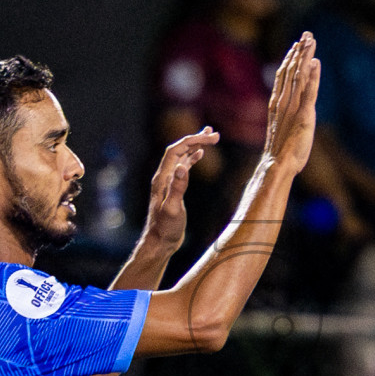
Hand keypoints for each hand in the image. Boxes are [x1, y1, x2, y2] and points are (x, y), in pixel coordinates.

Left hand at [143, 127, 219, 249]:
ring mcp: (168, 181)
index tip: (210, 138)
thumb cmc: (165, 228)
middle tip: (215, 133)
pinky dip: (192, 158)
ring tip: (210, 137)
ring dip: (195, 145)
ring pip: (181, 156)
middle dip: (195, 139)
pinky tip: (200, 154)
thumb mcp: (172, 209)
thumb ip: (177, 188)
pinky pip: (183, 166)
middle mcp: (163, 176)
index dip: (192, 141)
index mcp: (162, 178)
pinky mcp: (173, 188)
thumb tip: (182, 167)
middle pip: (178, 149)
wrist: (160, 242)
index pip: (176, 151)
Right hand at [263, 32, 320, 169]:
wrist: (277, 164)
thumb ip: (286, 116)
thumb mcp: (283, 129)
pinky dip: (312, 76)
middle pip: (291, 70)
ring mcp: (293, 107)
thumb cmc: (281, 152)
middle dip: (299, 51)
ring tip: (310, 41)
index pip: (283, 75)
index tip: (296, 45)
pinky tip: (315, 62)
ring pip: (298, 75)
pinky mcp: (304, 114)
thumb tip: (290, 110)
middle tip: (306, 35)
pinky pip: (309, 91)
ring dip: (305, 57)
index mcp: (277, 103)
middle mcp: (283, 101)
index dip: (290, 58)